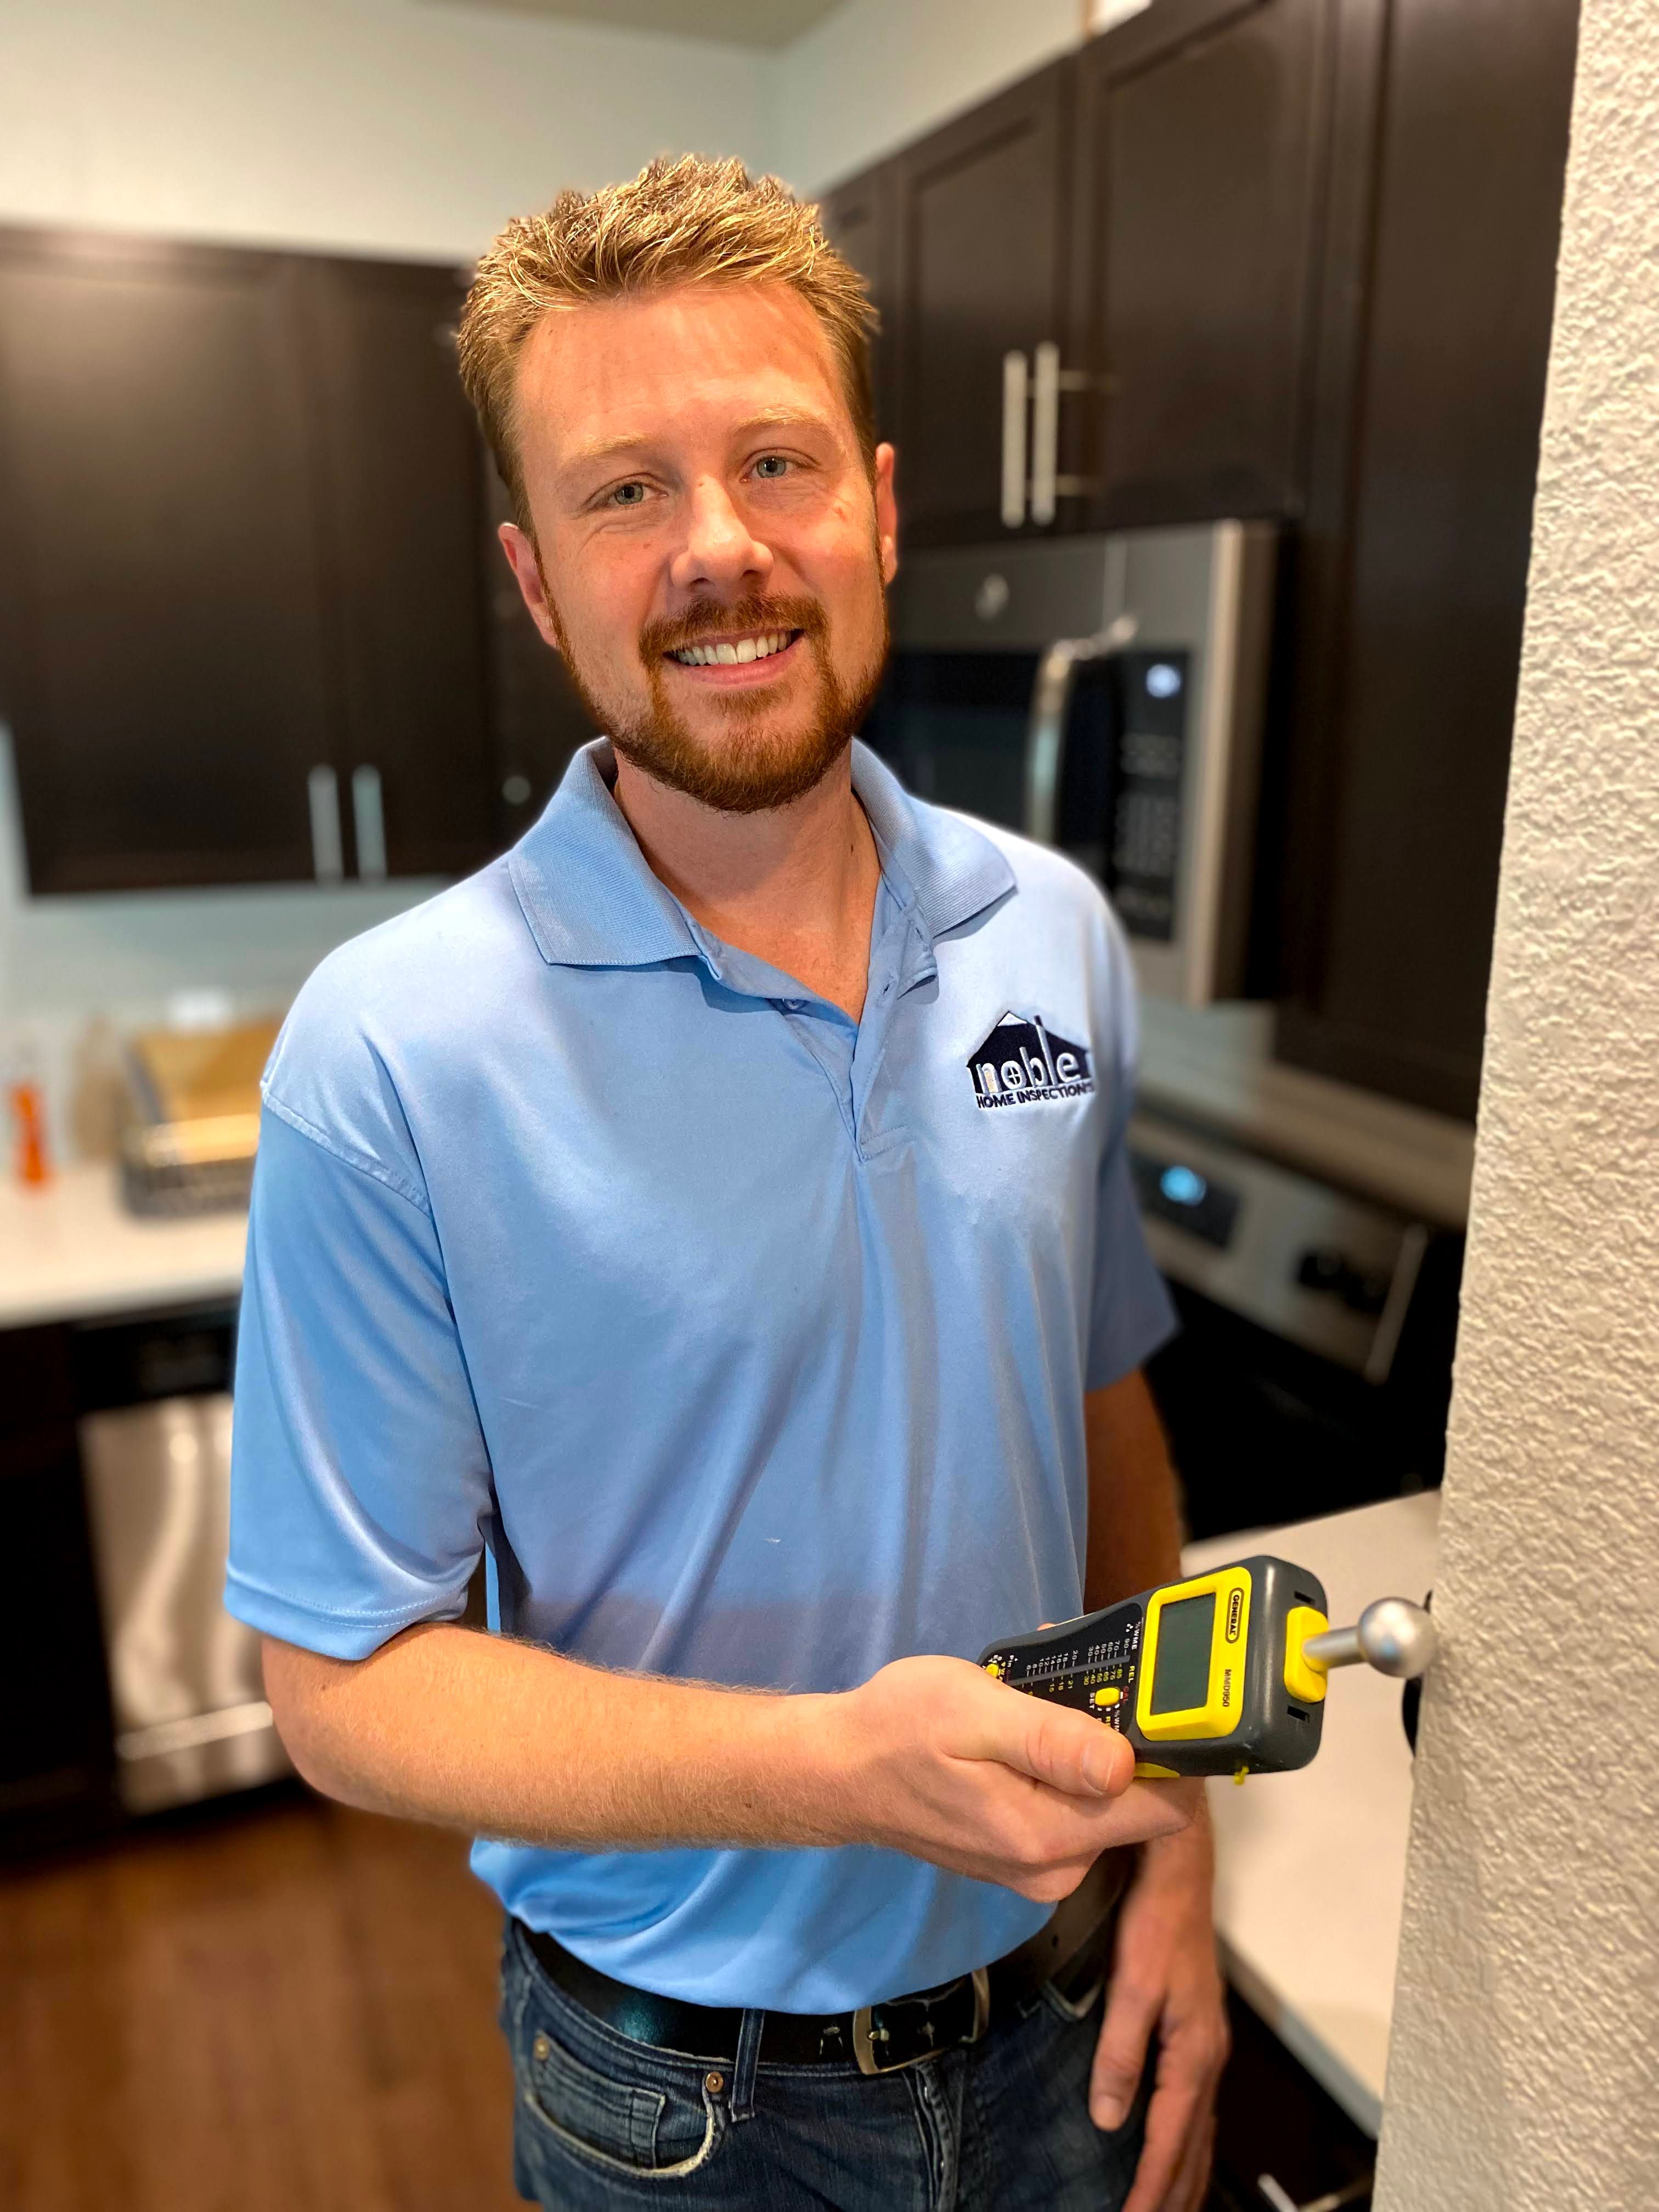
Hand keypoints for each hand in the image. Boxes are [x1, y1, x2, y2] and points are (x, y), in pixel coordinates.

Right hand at [822, 1655, 1194, 1900]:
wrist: (839, 1770)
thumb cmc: (899, 1727)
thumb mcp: (973, 1713)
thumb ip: (1054, 1741)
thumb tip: (1128, 1765)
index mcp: (1049, 1837)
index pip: (1165, 1808)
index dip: (1169, 1750)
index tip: (1146, 1699)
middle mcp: (1055, 1869)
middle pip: (1138, 1803)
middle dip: (1118, 1739)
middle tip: (1066, 1686)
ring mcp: (1039, 1869)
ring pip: (1105, 1803)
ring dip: (1086, 1749)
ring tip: (1032, 1703)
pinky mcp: (1024, 1857)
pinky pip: (1072, 1809)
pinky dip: (1061, 1767)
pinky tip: (1019, 1731)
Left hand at [1091, 1813, 1227, 2211]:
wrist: (1179, 1875)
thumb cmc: (1157, 1926)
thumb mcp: (1133, 1988)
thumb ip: (1120, 2054)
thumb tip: (1108, 2118)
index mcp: (1192, 2055)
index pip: (1171, 2140)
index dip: (1151, 2187)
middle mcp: (1207, 2059)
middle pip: (1194, 2147)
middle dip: (1174, 2195)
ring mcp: (1206, 2046)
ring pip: (1199, 2131)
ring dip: (1185, 2175)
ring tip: (1168, 2207)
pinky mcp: (1198, 2032)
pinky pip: (1195, 2107)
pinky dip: (1188, 2143)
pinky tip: (1177, 2148)